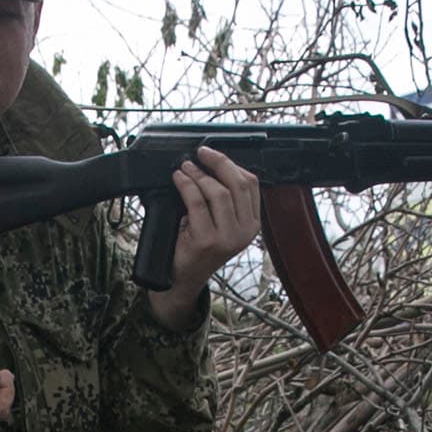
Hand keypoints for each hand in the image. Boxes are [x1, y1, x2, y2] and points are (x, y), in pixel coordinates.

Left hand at [143, 145, 258, 331]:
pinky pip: (197, 203)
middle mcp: (244, 232)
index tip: (212, 154)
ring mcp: (227, 238)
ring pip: (218, 192)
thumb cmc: (197, 244)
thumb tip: (212, 163)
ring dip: (199, 174)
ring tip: (185, 168)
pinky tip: (179, 179)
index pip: (251, 184)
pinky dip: (186, 185)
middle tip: (200, 153)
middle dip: (217, 162)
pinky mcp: (207, 241)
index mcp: (252, 224)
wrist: (181, 278)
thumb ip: (224, 198)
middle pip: (237, 184)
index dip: (231, 163)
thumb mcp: (219, 221)